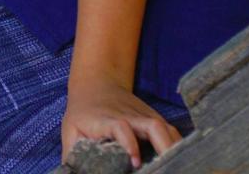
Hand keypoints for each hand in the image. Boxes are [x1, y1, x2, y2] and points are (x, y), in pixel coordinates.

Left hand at [60, 78, 180, 168]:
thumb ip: (72, 154)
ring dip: (172, 146)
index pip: (121, 127)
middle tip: (167, 166)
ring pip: (164, 128)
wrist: (96, 84)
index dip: (129, 143)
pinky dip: (176, 144)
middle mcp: (130, 116)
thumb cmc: (82, 113)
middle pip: (152, 125)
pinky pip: (169, 131)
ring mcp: (144, 116)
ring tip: (177, 165)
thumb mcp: (71, 131)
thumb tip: (70, 173)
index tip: (135, 162)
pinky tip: (178, 159)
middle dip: (163, 145)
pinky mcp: (153, 118)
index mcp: (108, 120)